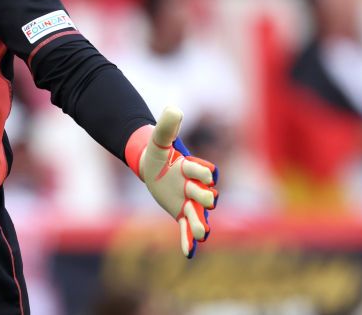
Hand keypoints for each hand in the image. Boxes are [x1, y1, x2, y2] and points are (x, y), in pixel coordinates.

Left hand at [127, 107, 218, 257]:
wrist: (152, 165)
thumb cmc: (158, 150)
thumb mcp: (159, 138)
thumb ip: (167, 126)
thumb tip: (174, 109)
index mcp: (192, 168)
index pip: (203, 171)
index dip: (205, 173)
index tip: (209, 175)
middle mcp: (194, 186)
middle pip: (205, 194)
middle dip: (207, 198)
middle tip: (209, 202)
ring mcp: (188, 201)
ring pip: (198, 215)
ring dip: (201, 224)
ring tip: (203, 233)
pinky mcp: (181, 212)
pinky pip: (186, 227)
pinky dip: (188, 240)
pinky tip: (189, 252)